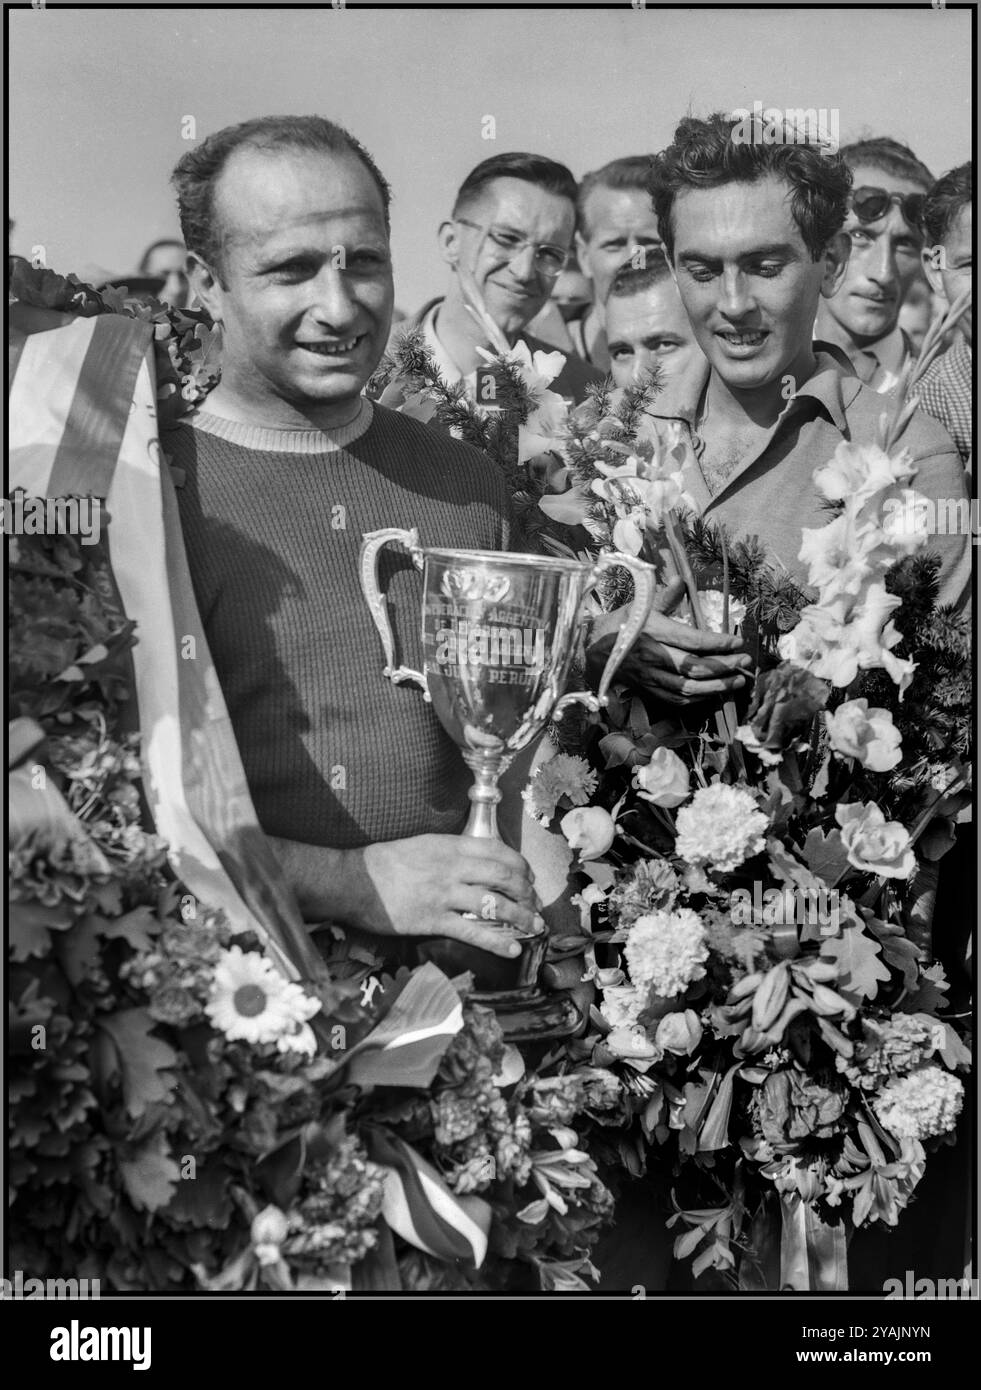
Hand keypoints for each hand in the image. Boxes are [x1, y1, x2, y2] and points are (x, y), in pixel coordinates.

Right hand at [353, 834, 541, 957]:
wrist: (353, 881)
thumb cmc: (383, 863)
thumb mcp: (422, 845)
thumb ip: (449, 852)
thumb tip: (475, 862)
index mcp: (449, 845)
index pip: (498, 851)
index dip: (520, 865)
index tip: (529, 877)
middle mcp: (452, 867)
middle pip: (503, 876)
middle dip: (526, 892)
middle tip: (535, 904)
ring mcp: (444, 894)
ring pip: (494, 904)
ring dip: (520, 916)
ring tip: (534, 926)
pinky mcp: (433, 920)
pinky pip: (473, 932)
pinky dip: (496, 942)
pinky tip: (512, 950)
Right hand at [587, 578, 753, 705]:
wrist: (590, 650)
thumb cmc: (619, 624)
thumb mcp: (640, 605)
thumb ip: (665, 596)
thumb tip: (681, 579)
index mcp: (654, 632)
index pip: (692, 641)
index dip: (718, 643)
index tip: (737, 642)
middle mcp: (654, 657)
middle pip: (696, 668)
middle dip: (725, 666)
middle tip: (745, 662)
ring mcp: (651, 677)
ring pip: (689, 688)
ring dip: (718, 687)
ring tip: (738, 682)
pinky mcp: (649, 690)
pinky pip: (677, 700)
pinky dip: (699, 699)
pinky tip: (714, 693)